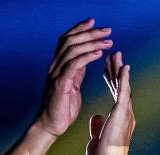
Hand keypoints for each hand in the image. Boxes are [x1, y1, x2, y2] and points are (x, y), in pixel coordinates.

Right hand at [35, 18, 112, 137]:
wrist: (51, 126)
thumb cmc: (62, 109)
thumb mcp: (72, 86)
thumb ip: (76, 72)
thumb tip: (85, 60)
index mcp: (58, 66)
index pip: (68, 40)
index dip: (80, 29)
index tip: (94, 23)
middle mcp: (55, 66)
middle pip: (71, 40)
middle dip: (90, 33)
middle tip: (108, 30)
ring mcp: (56, 74)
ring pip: (73, 50)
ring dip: (92, 43)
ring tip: (107, 42)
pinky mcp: (60, 84)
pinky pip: (74, 65)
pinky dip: (87, 57)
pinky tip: (98, 54)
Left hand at [86, 51, 134, 154]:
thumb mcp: (97, 138)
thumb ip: (97, 126)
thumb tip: (95, 118)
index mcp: (119, 120)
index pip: (116, 96)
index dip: (112, 82)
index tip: (107, 70)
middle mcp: (126, 115)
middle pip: (121, 88)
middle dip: (116, 72)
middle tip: (113, 56)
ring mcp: (126, 113)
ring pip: (123, 87)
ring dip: (120, 70)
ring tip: (117, 55)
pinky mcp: (123, 114)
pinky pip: (124, 92)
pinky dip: (124, 79)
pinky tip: (123, 67)